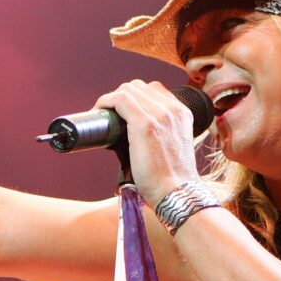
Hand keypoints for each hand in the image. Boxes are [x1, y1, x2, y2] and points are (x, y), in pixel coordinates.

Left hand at [93, 80, 200, 204]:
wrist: (178, 194)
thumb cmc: (171, 180)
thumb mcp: (171, 148)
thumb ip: (159, 135)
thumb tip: (130, 133)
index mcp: (182, 114)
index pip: (154, 91)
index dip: (134, 98)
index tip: (122, 112)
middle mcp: (173, 110)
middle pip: (140, 87)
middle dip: (122, 97)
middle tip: (110, 114)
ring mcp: (161, 115)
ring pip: (129, 89)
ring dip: (112, 98)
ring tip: (103, 113)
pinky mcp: (145, 124)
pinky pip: (121, 99)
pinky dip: (106, 101)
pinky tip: (99, 111)